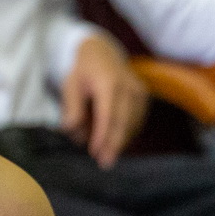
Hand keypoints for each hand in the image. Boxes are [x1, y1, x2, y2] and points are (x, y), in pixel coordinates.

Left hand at [60, 35, 147, 167]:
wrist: (102, 52)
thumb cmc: (83, 72)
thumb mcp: (71, 86)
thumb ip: (72, 109)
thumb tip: (73, 131)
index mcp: (108, 82)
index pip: (108, 115)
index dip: (103, 136)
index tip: (96, 152)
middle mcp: (128, 86)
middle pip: (124, 122)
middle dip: (114, 145)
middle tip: (105, 164)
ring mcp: (139, 91)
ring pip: (132, 123)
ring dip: (119, 140)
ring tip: (105, 154)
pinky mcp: (144, 96)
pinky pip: (137, 120)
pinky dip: (126, 132)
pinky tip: (115, 141)